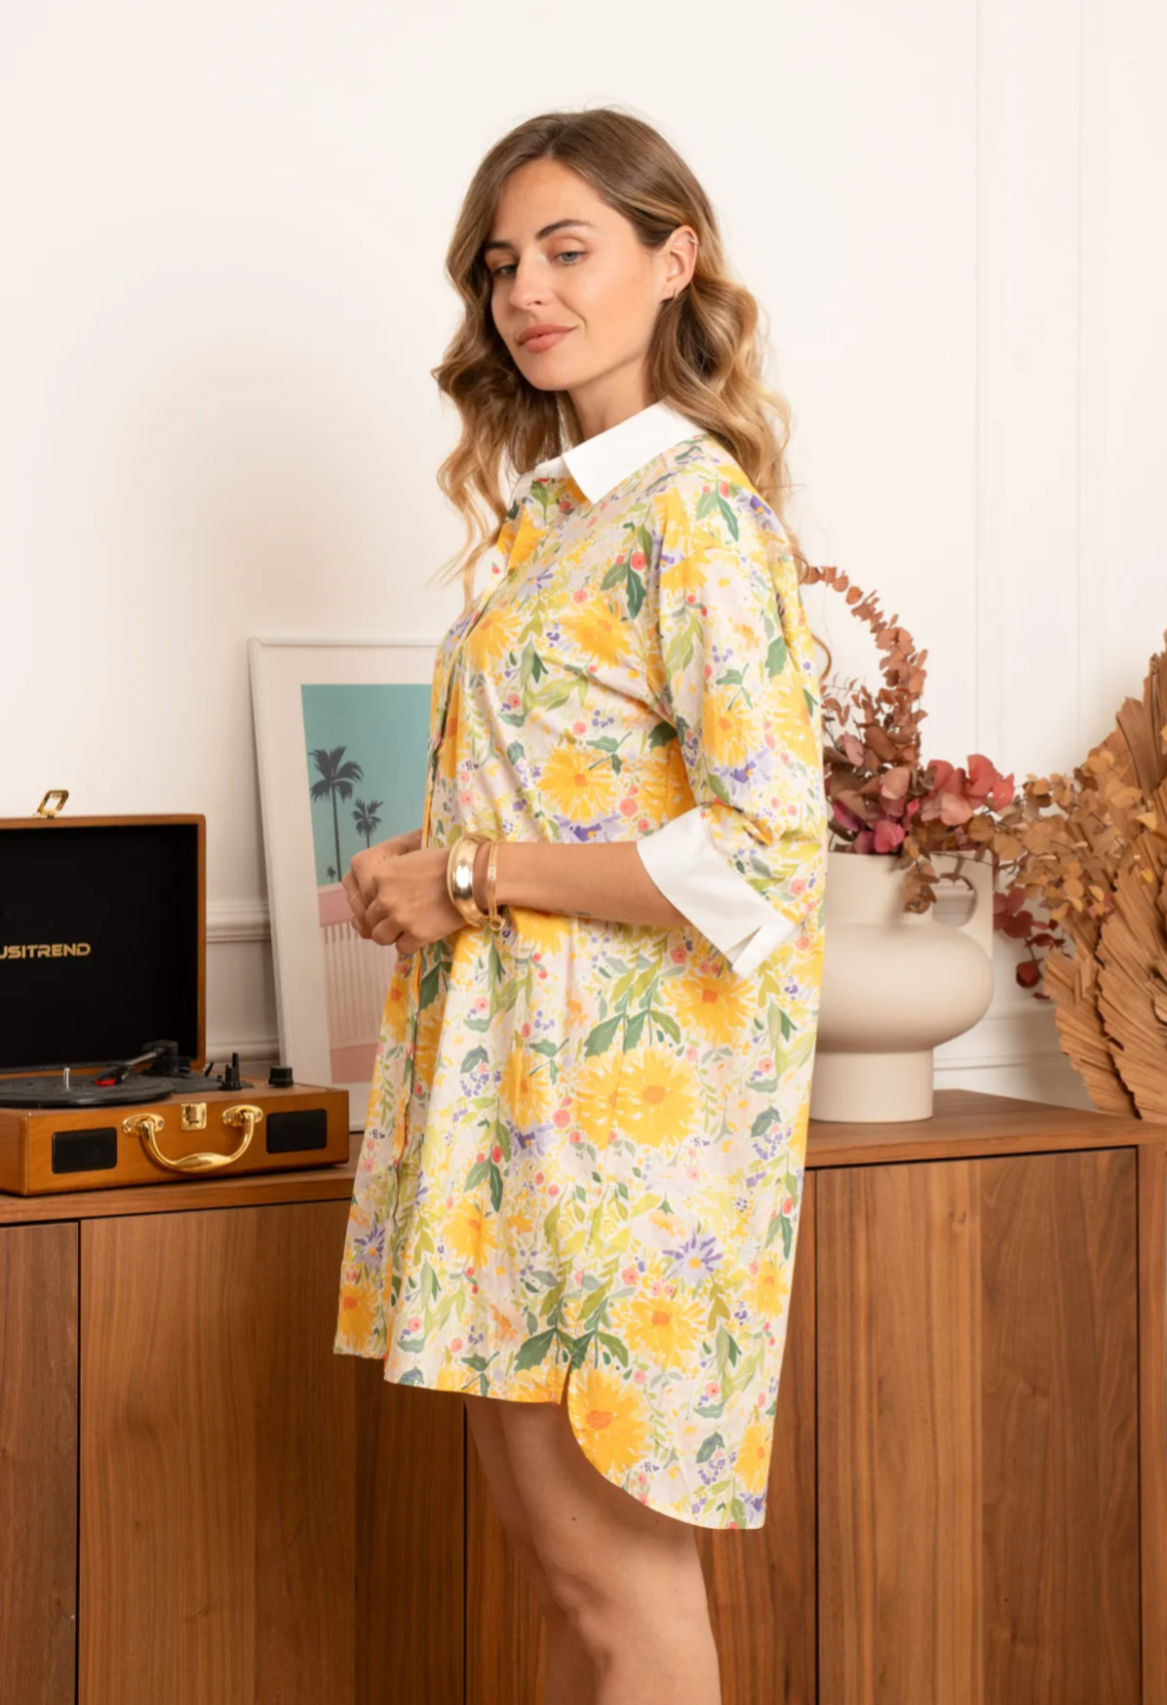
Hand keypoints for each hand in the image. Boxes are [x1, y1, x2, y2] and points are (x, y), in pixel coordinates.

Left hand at [343, 827, 464, 956]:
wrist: (470, 876)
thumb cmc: (446, 862)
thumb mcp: (411, 859)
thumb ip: (394, 877)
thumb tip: (389, 891)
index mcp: (381, 875)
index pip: (368, 897)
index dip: (380, 902)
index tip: (393, 903)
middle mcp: (385, 898)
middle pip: (371, 919)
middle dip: (383, 920)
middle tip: (400, 919)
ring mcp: (399, 918)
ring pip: (381, 937)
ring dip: (392, 935)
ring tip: (406, 931)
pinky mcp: (416, 935)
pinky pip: (402, 948)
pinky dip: (410, 944)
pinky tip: (421, 935)